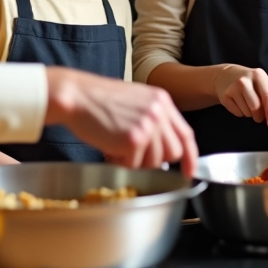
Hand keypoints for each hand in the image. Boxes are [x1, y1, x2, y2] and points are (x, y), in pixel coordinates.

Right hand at [45, 68, 198, 175]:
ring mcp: (148, 125)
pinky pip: (134, 165)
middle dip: (156, 160)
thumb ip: (154, 120)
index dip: (190, 156)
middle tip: (134, 153)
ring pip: (155, 162)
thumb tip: (163, 149)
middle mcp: (159, 112)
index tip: (189, 172)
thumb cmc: (99, 100)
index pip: (185, 133)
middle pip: (173, 152)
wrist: (77, 95)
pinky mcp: (134, 139)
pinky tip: (109, 147)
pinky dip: (121, 162)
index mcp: (161, 100)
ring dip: (135, 161)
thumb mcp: (135, 101)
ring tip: (117, 146)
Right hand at [212, 64, 267, 127]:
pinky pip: (238, 113)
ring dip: (250, 114)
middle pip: (256, 107)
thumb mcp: (261, 83)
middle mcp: (245, 81)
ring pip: (247, 112)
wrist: (225, 75)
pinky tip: (238, 103)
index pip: (267, 96)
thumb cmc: (248, 80)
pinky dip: (241, 113)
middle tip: (259, 116)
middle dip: (259, 116)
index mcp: (258, 75)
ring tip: (246, 104)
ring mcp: (233, 88)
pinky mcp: (225, 97)